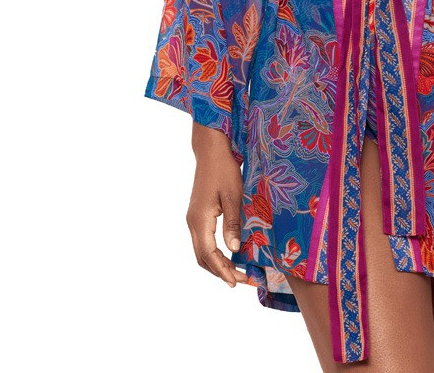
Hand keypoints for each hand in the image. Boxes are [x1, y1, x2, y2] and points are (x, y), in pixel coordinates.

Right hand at [186, 123, 248, 287]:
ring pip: (201, 251)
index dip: (222, 270)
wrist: (211, 151)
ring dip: (217, 264)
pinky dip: (215, 253)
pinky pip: (204, 241)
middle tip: (241, 280)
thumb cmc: (225, 170)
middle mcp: (192, 222)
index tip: (236, 282)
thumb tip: (235, 250)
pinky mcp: (198, 215)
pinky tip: (229, 254)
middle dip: (220, 271)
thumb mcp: (234, 196)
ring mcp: (193, 219)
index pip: (209, 254)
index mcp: (200, 219)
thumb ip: (233, 223)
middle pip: (202, 257)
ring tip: (236, 272)